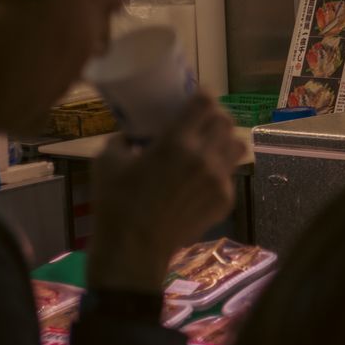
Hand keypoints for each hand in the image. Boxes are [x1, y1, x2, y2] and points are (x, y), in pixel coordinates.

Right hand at [87, 91, 246, 291]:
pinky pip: (230, 173)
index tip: (197, 96)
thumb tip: (132, 133)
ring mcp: (219, 180)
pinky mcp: (225, 199)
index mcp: (176, 143)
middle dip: (214, 116)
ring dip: (224, 140)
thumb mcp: (107, 161)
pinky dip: (219, 168)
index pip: (205, 104)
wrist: (134, 249)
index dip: (203, 95)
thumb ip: (124, 139)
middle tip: (201, 120)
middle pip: (226, 121)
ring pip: (237, 145)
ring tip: (209, 145)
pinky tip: (202, 175)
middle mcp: (204, 157)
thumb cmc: (116, 203)